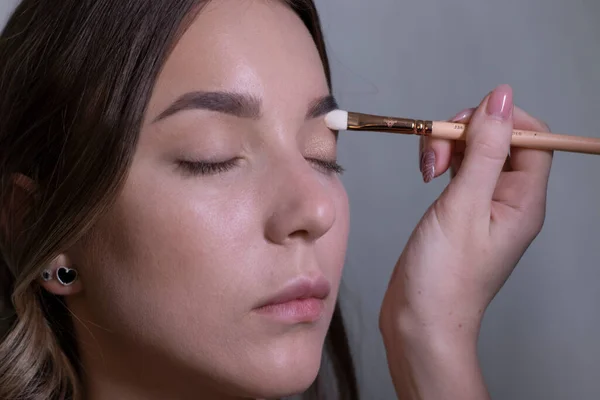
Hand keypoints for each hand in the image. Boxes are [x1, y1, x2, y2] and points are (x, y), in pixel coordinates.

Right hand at [379, 84, 552, 398]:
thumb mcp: (464, 205)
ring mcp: (483, 207)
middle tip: (436, 152)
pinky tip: (427, 176)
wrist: (419, 322)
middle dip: (465, 134)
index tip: (465, 123)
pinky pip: (459, 172)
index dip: (502, 120)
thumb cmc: (444, 276)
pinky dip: (442, 164)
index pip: (533, 138)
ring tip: (426, 169)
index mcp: (524, 200)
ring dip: (449, 148)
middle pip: (500, 142)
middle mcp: (509, 201)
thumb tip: (502, 98)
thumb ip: (485, 149)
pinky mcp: (460, 212)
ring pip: (475, 154)